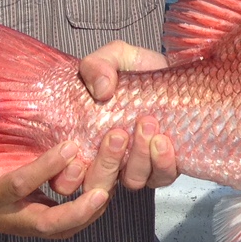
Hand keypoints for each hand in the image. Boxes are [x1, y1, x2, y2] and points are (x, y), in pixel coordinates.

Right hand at [0, 137, 125, 238]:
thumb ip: (3, 137)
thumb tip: (27, 104)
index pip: (18, 185)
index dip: (44, 168)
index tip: (71, 146)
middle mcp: (8, 218)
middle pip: (47, 223)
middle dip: (78, 209)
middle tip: (103, 191)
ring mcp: (26, 228)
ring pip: (65, 228)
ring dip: (92, 208)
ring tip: (114, 183)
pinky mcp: (42, 229)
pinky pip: (71, 225)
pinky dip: (92, 209)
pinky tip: (108, 187)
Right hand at [74, 42, 178, 190]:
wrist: (176, 71)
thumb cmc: (140, 70)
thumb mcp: (115, 56)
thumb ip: (98, 65)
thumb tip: (101, 90)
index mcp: (87, 139)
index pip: (65, 175)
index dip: (64, 174)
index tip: (73, 150)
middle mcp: (110, 159)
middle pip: (96, 185)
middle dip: (105, 164)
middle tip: (117, 134)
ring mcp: (138, 166)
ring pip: (131, 182)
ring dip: (138, 157)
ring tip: (146, 124)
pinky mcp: (165, 166)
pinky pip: (161, 177)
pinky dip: (162, 162)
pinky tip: (163, 140)